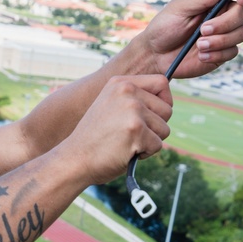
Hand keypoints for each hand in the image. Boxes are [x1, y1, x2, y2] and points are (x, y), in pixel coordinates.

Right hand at [57, 74, 173, 185]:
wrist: (75, 159)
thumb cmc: (95, 138)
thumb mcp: (111, 106)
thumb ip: (133, 100)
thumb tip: (166, 102)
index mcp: (120, 83)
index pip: (162, 82)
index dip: (164, 100)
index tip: (154, 114)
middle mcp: (127, 91)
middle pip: (167, 109)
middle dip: (156, 126)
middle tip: (132, 134)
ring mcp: (132, 110)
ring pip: (164, 129)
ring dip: (150, 141)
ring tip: (126, 143)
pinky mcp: (136, 130)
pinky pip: (158, 145)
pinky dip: (145, 154)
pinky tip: (125, 152)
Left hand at [138, 0, 242, 78]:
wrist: (155, 55)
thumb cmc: (165, 26)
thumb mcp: (180, 8)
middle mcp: (223, 14)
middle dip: (226, 22)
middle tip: (203, 30)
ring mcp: (225, 34)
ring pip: (242, 34)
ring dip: (221, 40)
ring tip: (199, 44)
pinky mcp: (222, 52)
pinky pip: (232, 52)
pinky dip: (217, 54)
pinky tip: (200, 55)